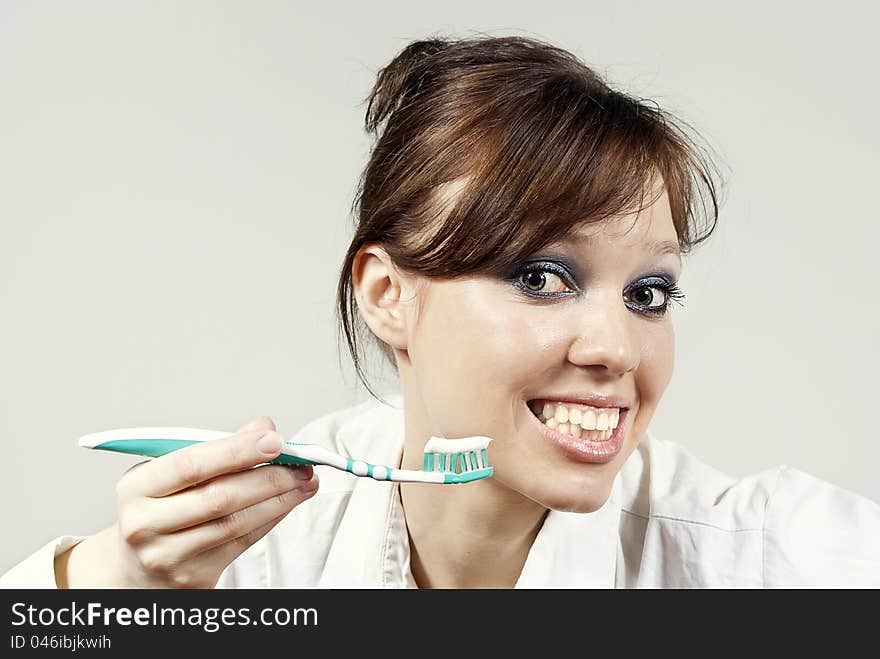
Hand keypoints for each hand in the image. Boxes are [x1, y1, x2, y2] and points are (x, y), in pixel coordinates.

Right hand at [56, 416, 317, 587]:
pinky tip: (288, 502)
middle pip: (220, 497)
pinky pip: (243, 542)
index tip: (274, 439)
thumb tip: (264, 427)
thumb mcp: (174, 472)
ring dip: (279, 499)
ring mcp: (168, 556)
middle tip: (301, 462)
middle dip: (269, 477)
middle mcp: (145, 524)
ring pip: (236, 523)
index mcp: (136, 488)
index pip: (191, 465)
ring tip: (305, 481)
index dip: (237, 451)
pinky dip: (271, 518)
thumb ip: (218, 448)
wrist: (138, 564)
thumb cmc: (162, 506)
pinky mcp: (194, 577)